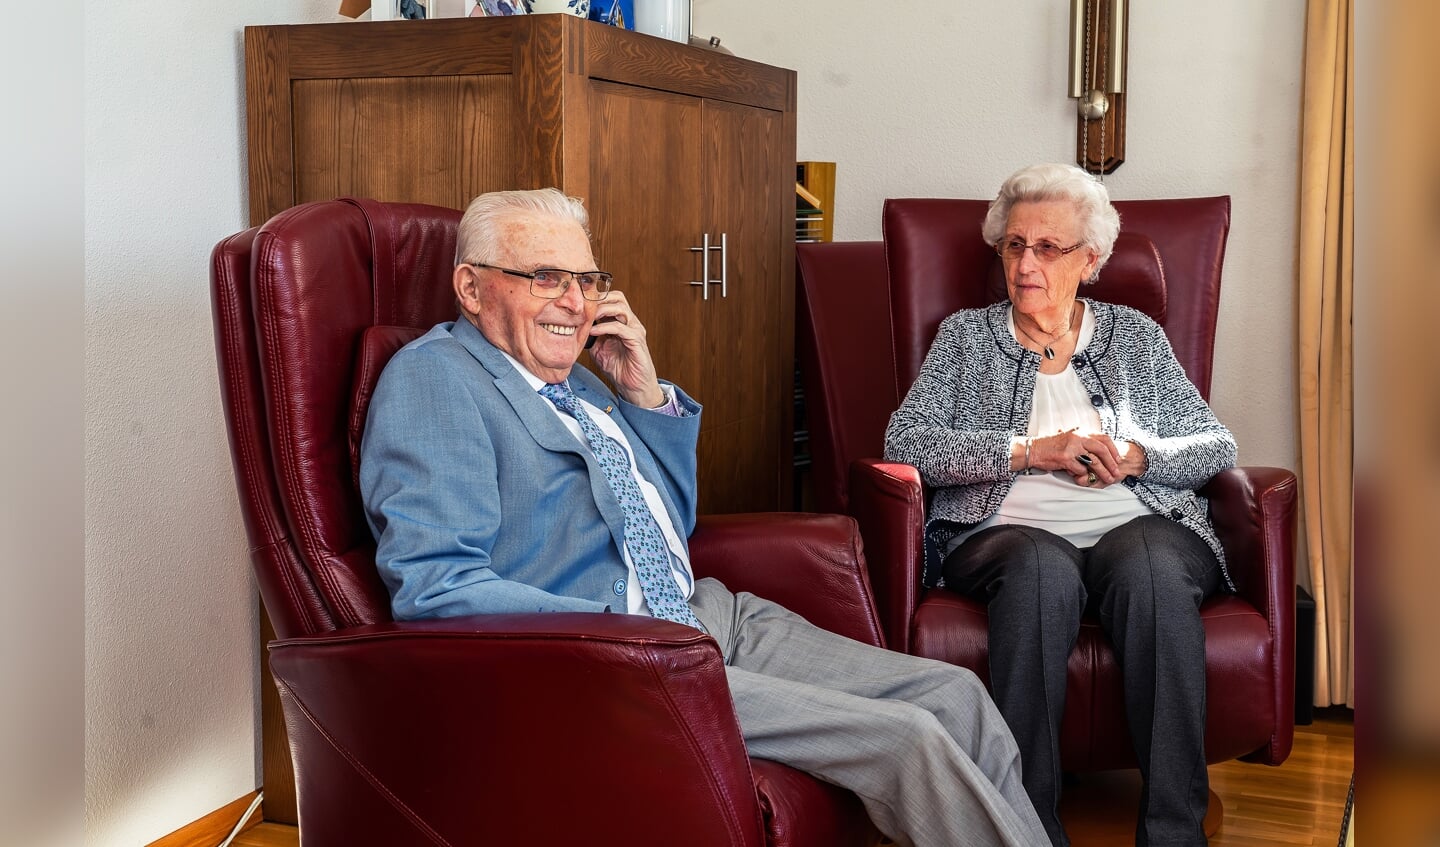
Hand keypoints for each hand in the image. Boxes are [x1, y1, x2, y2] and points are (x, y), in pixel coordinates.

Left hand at [584, 291, 665, 407]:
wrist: (634, 386)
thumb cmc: (619, 368)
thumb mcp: (598, 349)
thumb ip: (590, 337)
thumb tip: (574, 328)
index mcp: (621, 322)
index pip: (611, 299)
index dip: (596, 297)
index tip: (578, 301)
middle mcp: (630, 322)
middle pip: (617, 297)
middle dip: (599, 298)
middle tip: (583, 305)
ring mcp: (635, 330)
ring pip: (620, 308)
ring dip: (602, 309)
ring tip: (587, 315)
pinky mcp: (637, 341)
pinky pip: (620, 328)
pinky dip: (604, 327)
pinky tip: (593, 331)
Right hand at [1032, 429, 1123, 487]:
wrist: (1034, 449)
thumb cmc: (1052, 446)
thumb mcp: (1070, 438)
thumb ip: (1084, 443)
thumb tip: (1100, 452)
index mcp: (1081, 432)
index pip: (1104, 438)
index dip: (1113, 449)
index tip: (1118, 459)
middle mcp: (1078, 437)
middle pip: (1102, 450)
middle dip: (1111, 463)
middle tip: (1116, 472)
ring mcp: (1072, 448)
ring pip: (1094, 462)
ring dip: (1103, 472)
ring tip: (1108, 479)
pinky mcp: (1066, 458)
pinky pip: (1080, 469)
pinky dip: (1082, 474)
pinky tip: (1080, 476)